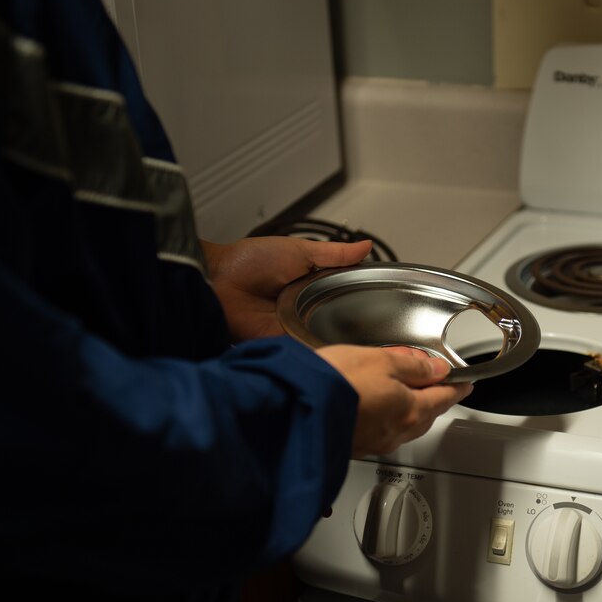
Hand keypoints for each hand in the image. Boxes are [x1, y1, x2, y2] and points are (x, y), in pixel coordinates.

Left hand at [202, 237, 371, 340]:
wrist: (216, 280)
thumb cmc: (250, 261)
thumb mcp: (300, 251)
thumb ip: (334, 254)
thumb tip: (366, 246)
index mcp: (311, 288)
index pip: (343, 299)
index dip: (361, 305)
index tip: (386, 310)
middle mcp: (304, 311)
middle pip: (337, 324)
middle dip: (354, 331)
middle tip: (382, 338)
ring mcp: (294, 329)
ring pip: (324, 340)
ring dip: (339, 344)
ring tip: (367, 352)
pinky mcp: (281, 345)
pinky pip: (305, 351)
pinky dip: (317, 353)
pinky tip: (337, 355)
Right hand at [316, 345, 473, 455]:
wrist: (295, 410)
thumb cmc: (336, 384)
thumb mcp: (381, 361)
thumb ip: (412, 366)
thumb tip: (437, 369)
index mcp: (410, 411)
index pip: (444, 398)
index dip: (457, 387)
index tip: (465, 382)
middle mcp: (395, 433)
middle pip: (426, 415)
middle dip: (433, 398)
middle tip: (437, 383)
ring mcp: (373, 443)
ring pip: (403, 425)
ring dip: (409, 409)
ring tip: (405, 392)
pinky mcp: (352, 445)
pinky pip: (380, 431)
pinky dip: (386, 417)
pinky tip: (376, 407)